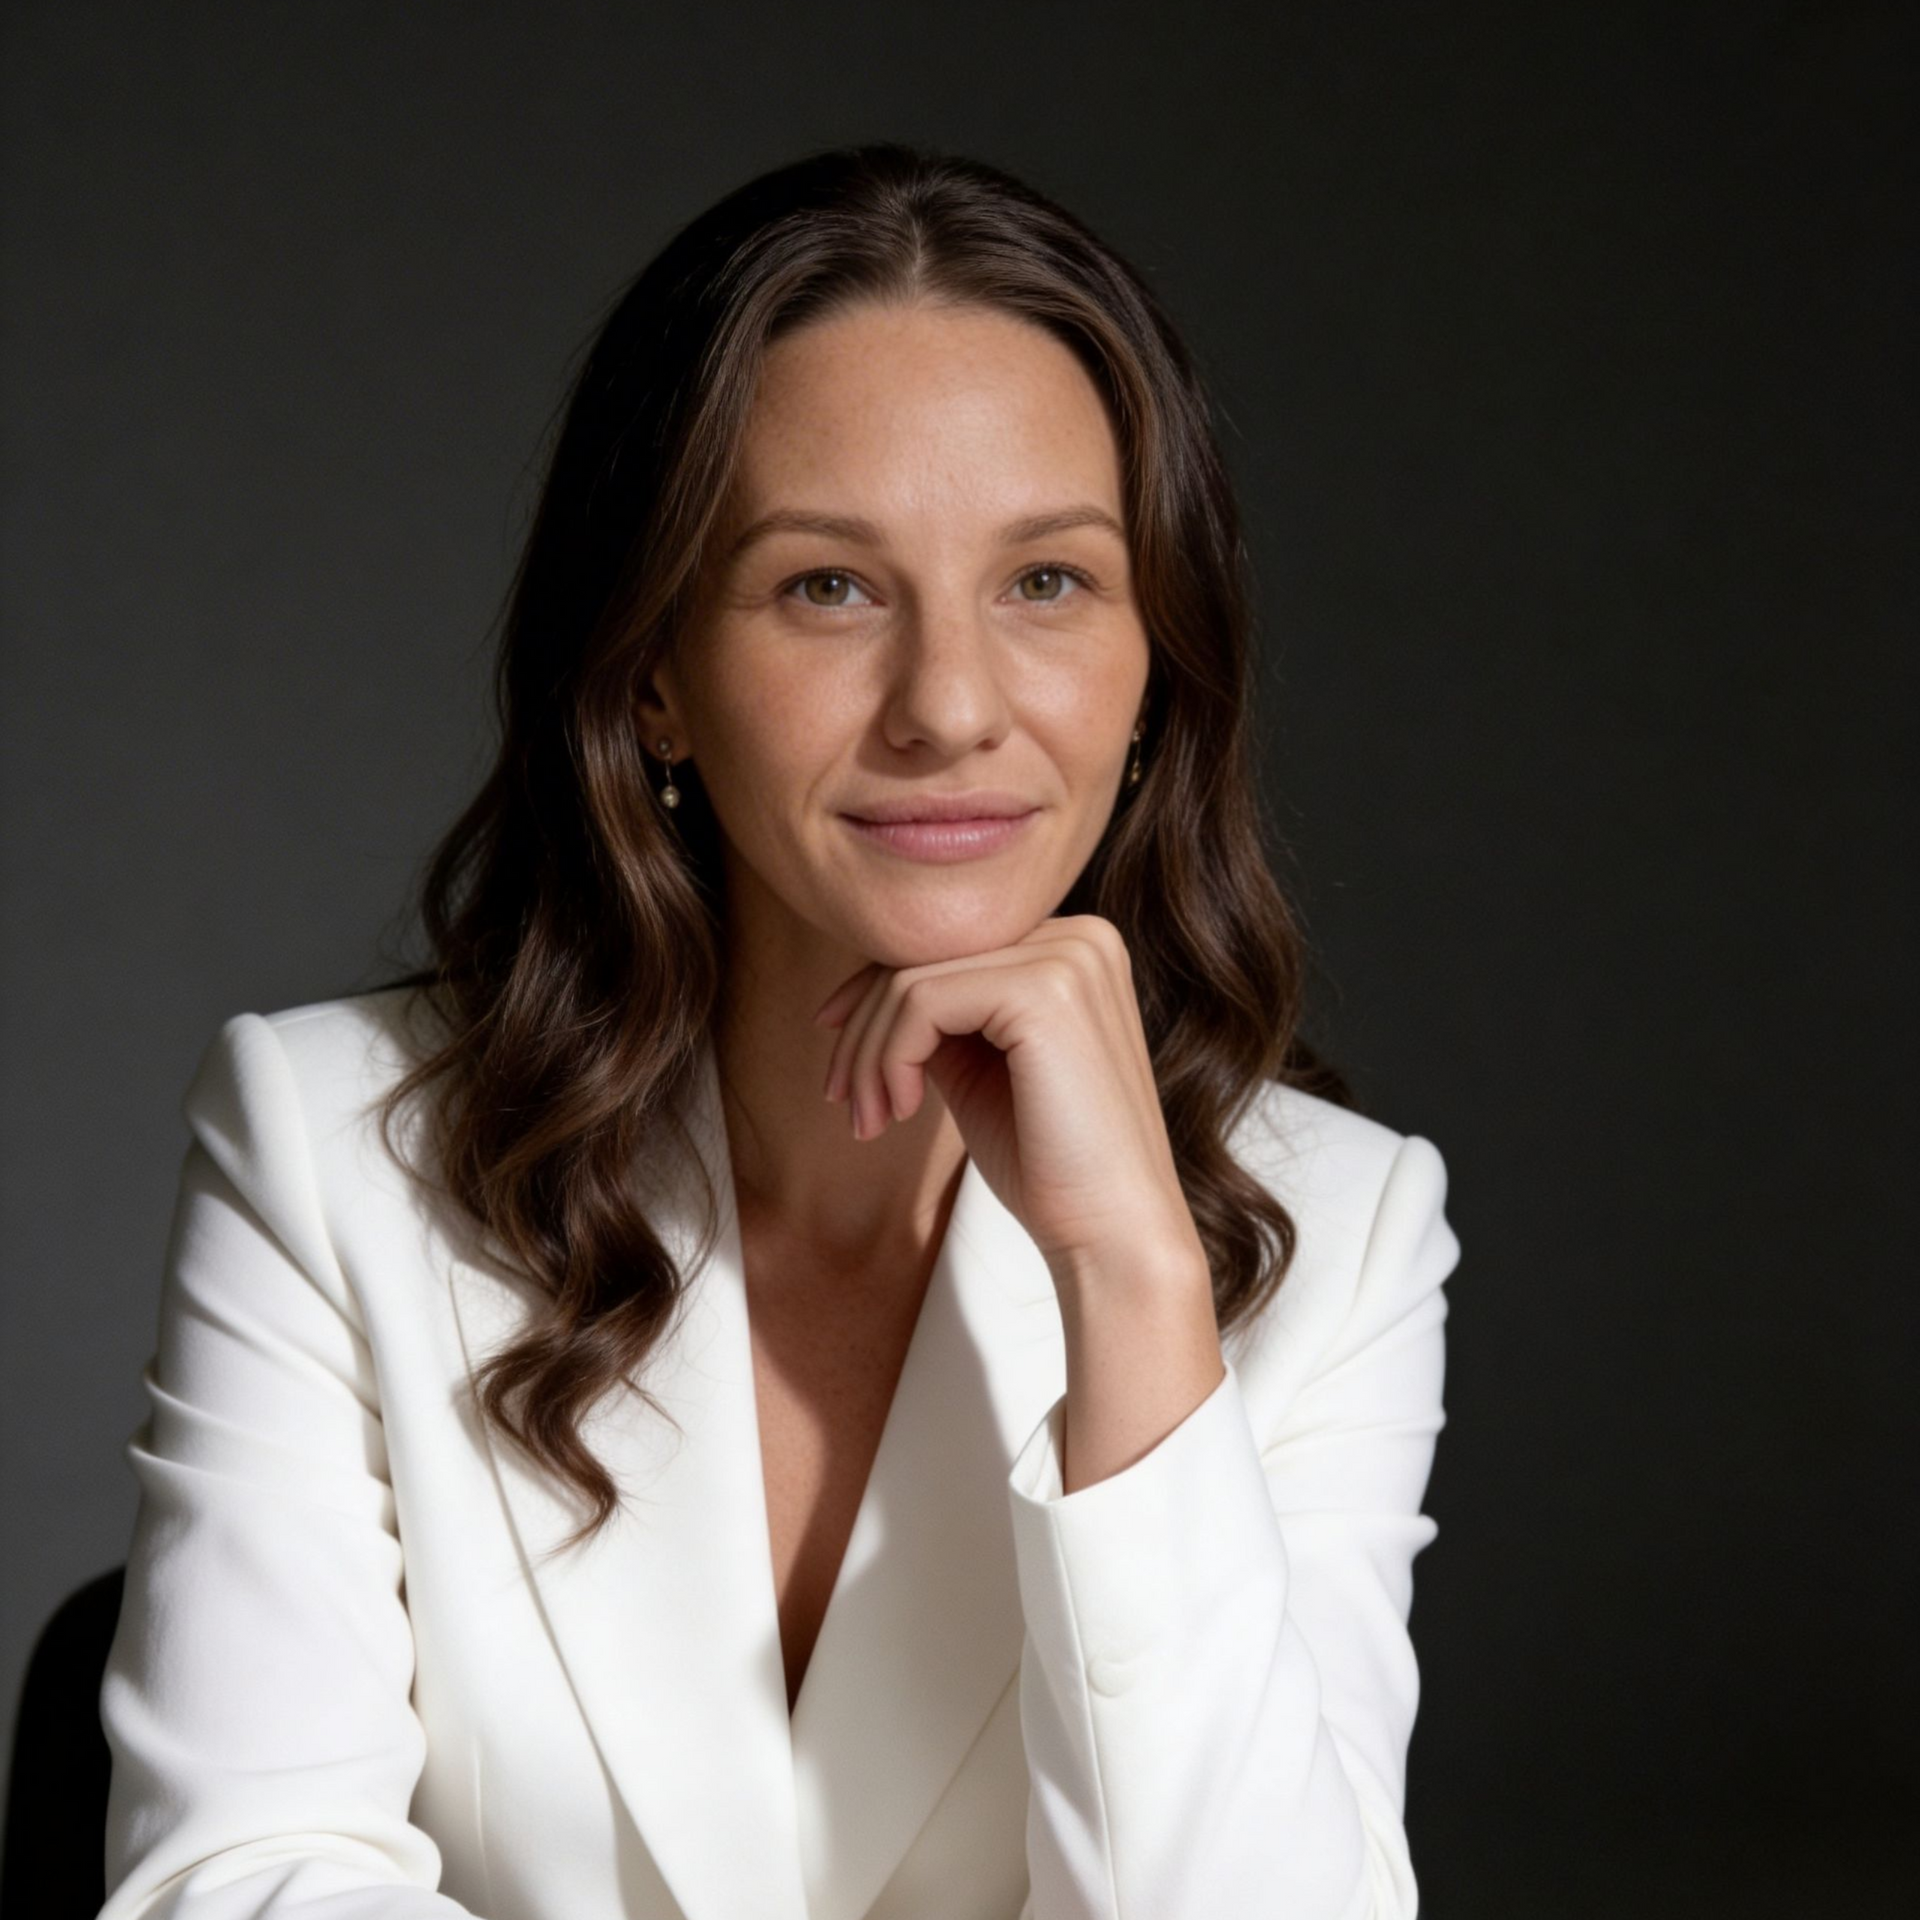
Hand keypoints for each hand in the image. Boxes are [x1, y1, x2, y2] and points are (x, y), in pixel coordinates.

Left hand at [812, 915, 1202, 1273]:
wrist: (1113, 1235)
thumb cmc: (1050, 1166)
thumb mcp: (981, 1071)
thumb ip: (940, 1020)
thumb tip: (863, 995)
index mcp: (1073, 949)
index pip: (949, 946)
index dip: (875, 997)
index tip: (844, 1060)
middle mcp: (1079, 937)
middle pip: (925, 954)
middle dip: (863, 1031)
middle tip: (843, 1101)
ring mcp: (1068, 957)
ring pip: (912, 980)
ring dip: (869, 1055)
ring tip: (867, 1120)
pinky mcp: (1045, 991)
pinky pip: (922, 1002)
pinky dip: (890, 1059)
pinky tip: (899, 1112)